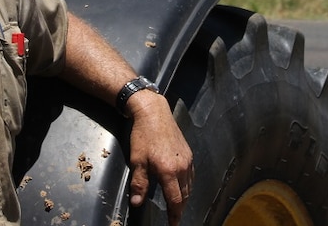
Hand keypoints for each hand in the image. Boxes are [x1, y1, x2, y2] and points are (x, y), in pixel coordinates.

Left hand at [126, 91, 193, 225]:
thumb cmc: (143, 135)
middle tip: (174, 217)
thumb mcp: (137, 160)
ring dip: (184, 197)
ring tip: (177, 204)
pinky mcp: (188, 153)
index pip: (175, 201)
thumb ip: (139, 184)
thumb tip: (136, 203)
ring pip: (189, 185)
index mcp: (169, 171)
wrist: (153, 112)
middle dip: (180, 208)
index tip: (173, 224)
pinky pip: (191, 175)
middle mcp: (182, 167)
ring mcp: (187, 160)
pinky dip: (187, 184)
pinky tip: (181, 185)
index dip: (174, 215)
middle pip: (185, 195)